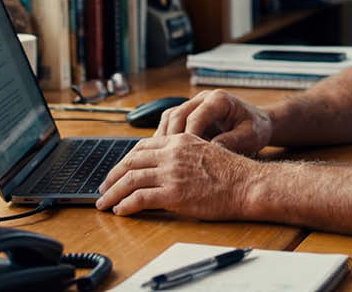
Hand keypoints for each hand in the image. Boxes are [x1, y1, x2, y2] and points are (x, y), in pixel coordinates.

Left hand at [95, 133, 255, 217]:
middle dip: (112, 176)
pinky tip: (121, 210)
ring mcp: (171, 173)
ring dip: (113, 193)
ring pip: (130, 180)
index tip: (118, 171)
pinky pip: (140, 198)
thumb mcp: (206, 150)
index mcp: (180, 140)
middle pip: (130, 161)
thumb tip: (168, 167)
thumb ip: (184, 154)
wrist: (248, 184)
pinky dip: (126, 205)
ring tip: (104, 203)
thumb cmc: (233, 172)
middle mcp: (172, 153)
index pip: (142, 146)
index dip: (126, 159)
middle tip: (104, 187)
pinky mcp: (173, 194)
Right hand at [156, 89, 272, 155]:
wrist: (258, 123)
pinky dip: (165, 137)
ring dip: (163, 137)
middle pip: (177, 115)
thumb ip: (231, 141)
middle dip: (171, 138)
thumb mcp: (250, 137)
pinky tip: (164, 154)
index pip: (195, 116)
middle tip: (168, 161)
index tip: (184, 158)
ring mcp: (194, 104)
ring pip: (169, 117)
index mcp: (219, 99)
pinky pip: (170, 122)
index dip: (187, 137)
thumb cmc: (256, 129)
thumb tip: (210, 151)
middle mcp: (203, 98)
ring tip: (162, 159)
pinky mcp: (189, 113)